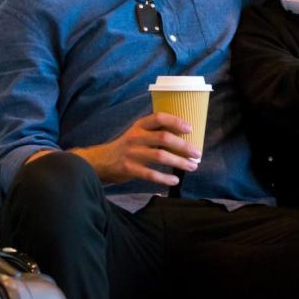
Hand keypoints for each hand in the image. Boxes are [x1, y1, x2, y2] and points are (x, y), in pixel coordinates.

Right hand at [72, 112, 201, 185]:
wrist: (101, 161)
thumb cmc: (127, 147)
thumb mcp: (138, 134)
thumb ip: (155, 133)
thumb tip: (185, 137)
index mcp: (140, 126)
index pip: (159, 117)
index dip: (176, 121)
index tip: (190, 129)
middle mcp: (136, 137)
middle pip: (164, 138)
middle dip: (184, 146)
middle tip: (197, 153)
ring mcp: (132, 153)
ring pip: (160, 156)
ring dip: (179, 162)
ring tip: (192, 166)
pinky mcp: (129, 168)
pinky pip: (151, 174)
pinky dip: (165, 178)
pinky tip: (174, 180)